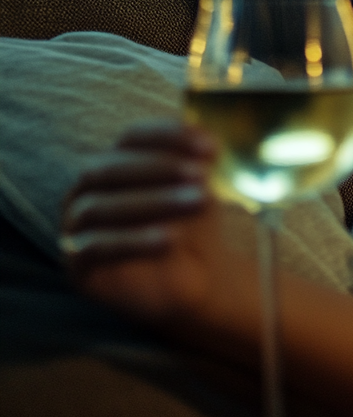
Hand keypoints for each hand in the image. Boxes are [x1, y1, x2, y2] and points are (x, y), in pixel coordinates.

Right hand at [62, 120, 251, 325]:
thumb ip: (200, 168)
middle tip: (204, 176)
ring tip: (198, 203)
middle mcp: (87, 190)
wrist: (199, 280)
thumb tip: (206, 146)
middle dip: (160, 168)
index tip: (211, 147)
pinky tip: (170, 239)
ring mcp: (76, 226)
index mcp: (115, 162)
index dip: (169, 137)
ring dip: (152, 201)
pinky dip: (133, 240)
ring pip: (100, 206)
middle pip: (110, 168)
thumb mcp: (204, 191)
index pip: (132, 137)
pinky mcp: (77, 263)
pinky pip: (94, 247)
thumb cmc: (198, 226)